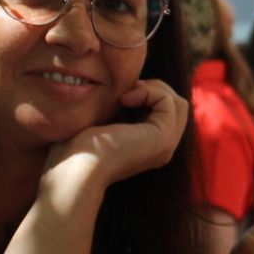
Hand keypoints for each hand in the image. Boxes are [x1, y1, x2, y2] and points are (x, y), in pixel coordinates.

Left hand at [45, 79, 187, 190]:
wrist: (77, 168)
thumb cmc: (78, 148)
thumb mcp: (104, 121)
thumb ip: (120, 108)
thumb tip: (129, 84)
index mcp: (150, 145)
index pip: (165, 109)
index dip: (146, 92)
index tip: (119, 95)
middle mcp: (163, 147)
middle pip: (176, 105)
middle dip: (154, 88)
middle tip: (125, 91)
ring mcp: (166, 144)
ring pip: (177, 102)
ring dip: (153, 88)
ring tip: (125, 95)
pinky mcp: (163, 138)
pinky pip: (168, 101)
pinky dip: (148, 91)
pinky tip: (124, 100)